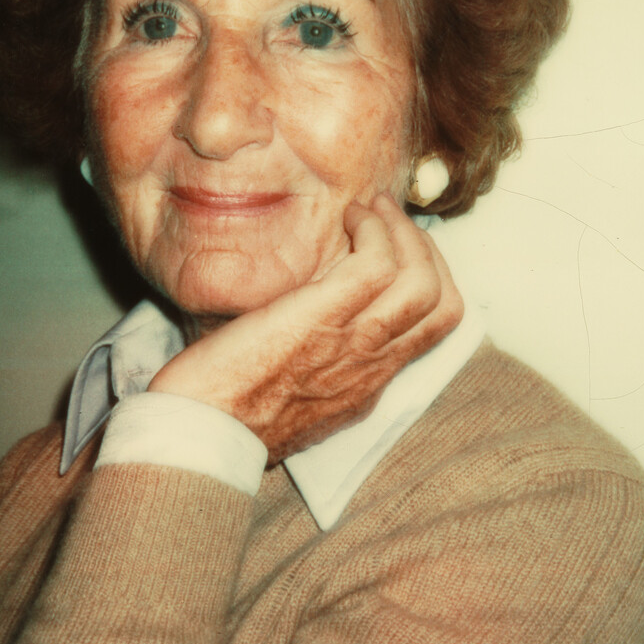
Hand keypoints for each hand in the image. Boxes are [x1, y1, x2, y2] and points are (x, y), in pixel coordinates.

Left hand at [148, 194, 464, 464]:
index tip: (396, 252)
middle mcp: (371, 368)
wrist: (201, 434)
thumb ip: (311, 370)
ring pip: (421, 281)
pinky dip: (372, 230)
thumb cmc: (222, 414)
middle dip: (426, 250)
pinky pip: (377, 263)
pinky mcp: (324, 317)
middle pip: (441, 304)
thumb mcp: (288, 399)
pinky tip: (345, 216)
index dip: (427, 281)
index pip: (431, 331)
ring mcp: (354, 343)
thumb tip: (302, 336)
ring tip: (369, 208)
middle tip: (389, 220)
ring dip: (400, 230)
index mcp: (364, 388)